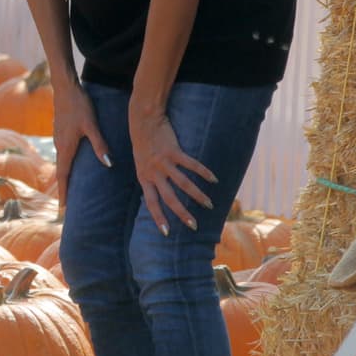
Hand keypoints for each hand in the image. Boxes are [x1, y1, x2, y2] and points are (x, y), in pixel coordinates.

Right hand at [51, 76, 111, 209]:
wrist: (64, 88)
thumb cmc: (79, 106)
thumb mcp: (91, 125)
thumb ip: (99, 144)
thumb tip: (108, 164)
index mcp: (66, 147)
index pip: (63, 175)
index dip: (64, 192)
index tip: (63, 208)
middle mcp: (59, 145)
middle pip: (61, 172)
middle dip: (64, 189)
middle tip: (66, 205)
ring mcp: (58, 139)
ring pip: (61, 163)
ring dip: (64, 177)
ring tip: (70, 189)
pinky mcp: (60, 133)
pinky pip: (62, 154)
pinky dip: (65, 165)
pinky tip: (72, 165)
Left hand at [128, 107, 216, 234]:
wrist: (144, 122)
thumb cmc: (144, 145)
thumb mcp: (142, 165)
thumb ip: (151, 178)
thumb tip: (160, 194)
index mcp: (144, 178)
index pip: (151, 203)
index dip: (158, 217)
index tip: (166, 232)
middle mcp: (153, 172)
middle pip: (169, 198)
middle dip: (182, 213)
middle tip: (194, 225)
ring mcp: (163, 162)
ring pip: (183, 184)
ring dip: (197, 196)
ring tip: (209, 205)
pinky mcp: (173, 151)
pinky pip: (191, 165)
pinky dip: (204, 172)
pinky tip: (213, 179)